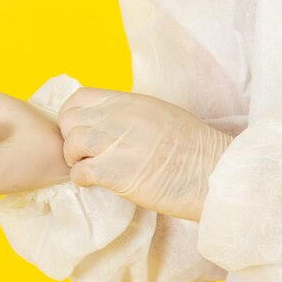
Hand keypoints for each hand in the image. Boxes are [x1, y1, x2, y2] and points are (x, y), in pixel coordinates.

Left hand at [58, 88, 232, 220]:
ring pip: (70, 145)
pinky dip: (82, 180)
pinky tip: (97, 183)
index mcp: (128, 102)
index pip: (80, 98)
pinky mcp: (114, 171)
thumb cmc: (192, 148)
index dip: (72, 116)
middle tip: (84, 155)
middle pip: (69, 121)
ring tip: (90, 169)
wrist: (212, 171)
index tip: (80, 132)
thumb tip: (106, 123)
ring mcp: (115, 142)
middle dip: (70, 140)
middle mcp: (117, 117)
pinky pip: (79, 173)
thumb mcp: (159, 114)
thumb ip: (128, 115)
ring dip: (74, 160)